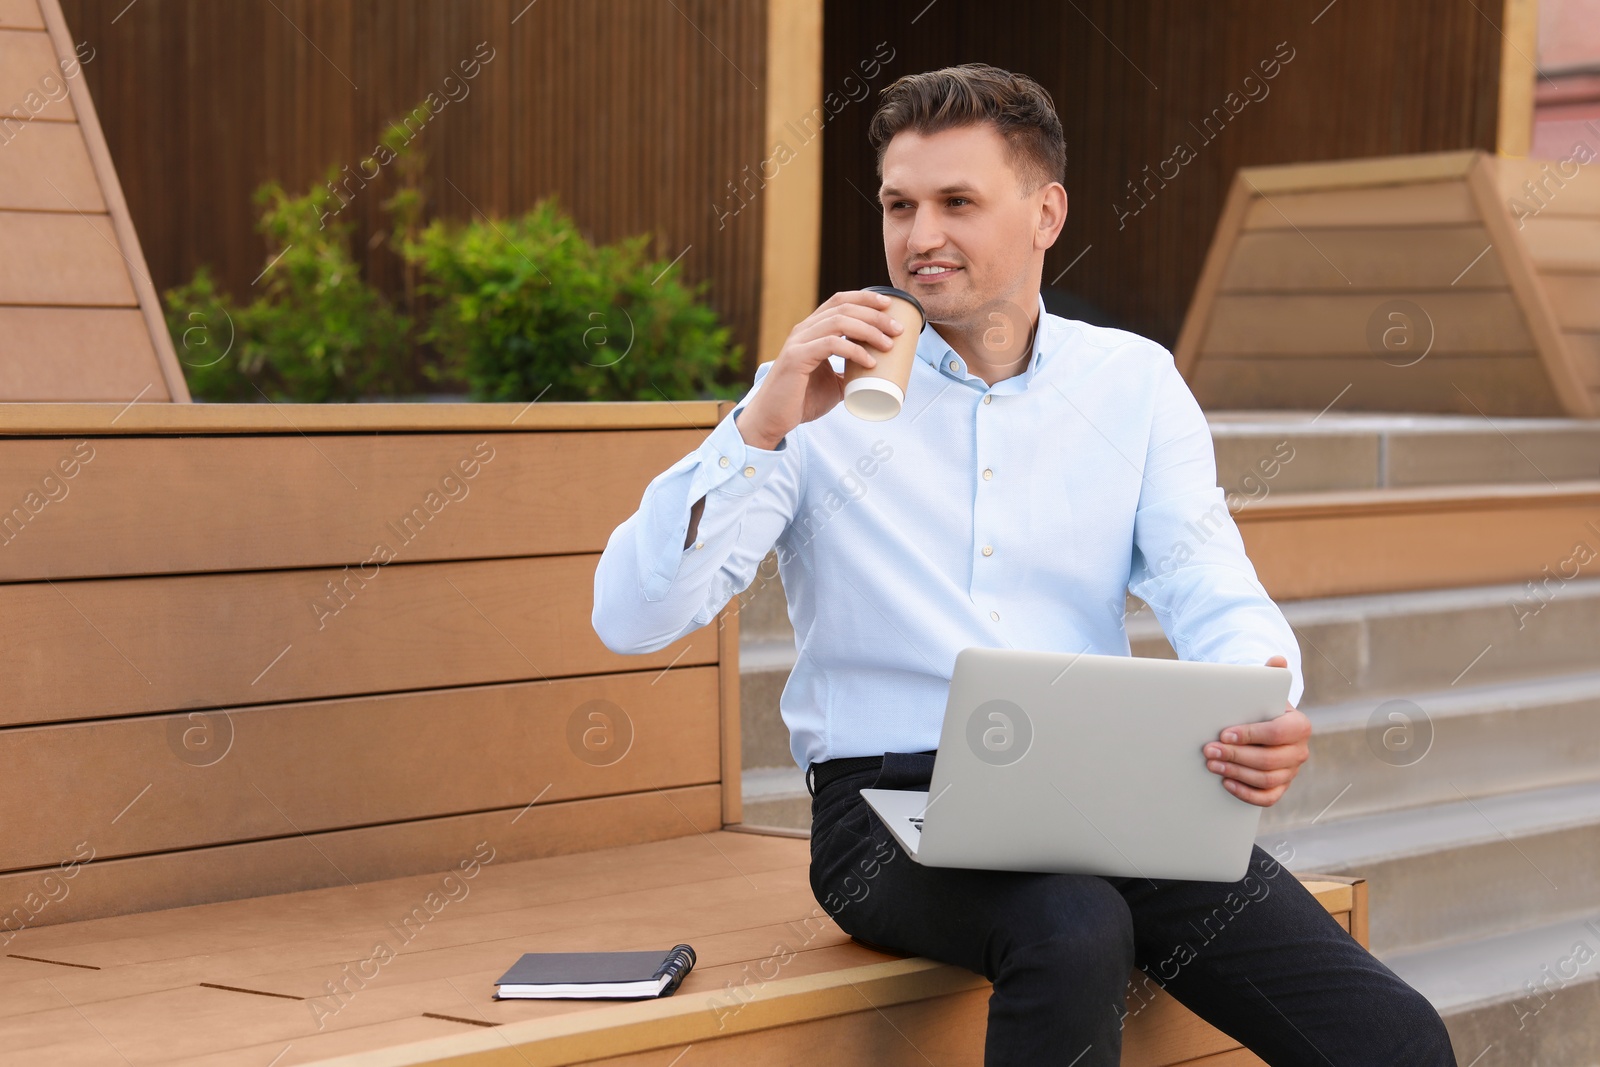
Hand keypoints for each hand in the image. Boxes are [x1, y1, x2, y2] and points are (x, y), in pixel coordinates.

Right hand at [735, 290, 905, 449]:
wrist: (773, 419)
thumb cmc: (801, 400)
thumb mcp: (833, 383)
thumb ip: (849, 374)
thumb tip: (876, 374)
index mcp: (811, 330)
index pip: (840, 301)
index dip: (866, 298)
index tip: (890, 306)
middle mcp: (804, 330)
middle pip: (844, 308)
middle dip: (875, 315)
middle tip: (898, 330)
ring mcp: (799, 342)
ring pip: (839, 322)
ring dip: (869, 330)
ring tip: (889, 344)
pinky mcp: (796, 358)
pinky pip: (830, 344)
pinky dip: (854, 349)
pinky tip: (870, 360)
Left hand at [1202, 655, 1308, 806]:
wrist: (1264, 726)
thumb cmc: (1259, 707)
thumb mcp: (1264, 689)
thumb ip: (1268, 675)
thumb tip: (1277, 660)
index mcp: (1299, 726)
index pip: (1277, 733)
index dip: (1250, 735)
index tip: (1224, 733)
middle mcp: (1300, 751)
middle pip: (1269, 760)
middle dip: (1236, 755)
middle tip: (1209, 751)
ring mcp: (1292, 772)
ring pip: (1266, 779)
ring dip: (1236, 773)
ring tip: (1212, 764)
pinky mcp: (1281, 786)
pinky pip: (1268, 798)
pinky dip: (1247, 793)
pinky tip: (1227, 783)